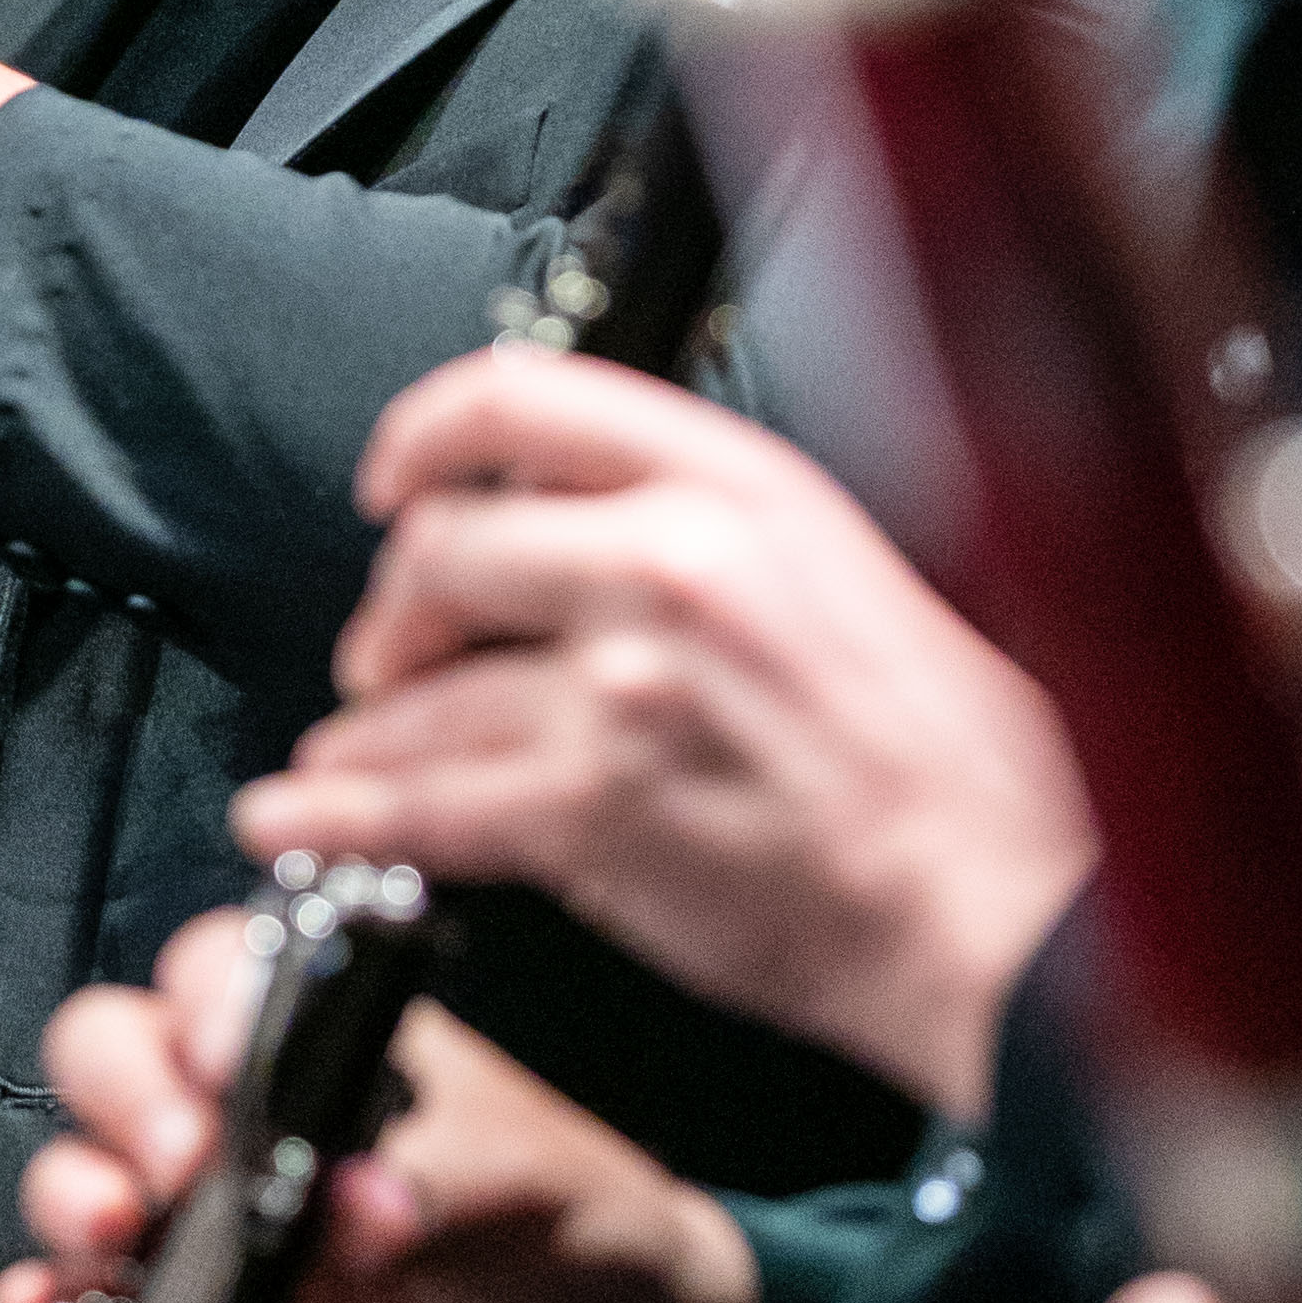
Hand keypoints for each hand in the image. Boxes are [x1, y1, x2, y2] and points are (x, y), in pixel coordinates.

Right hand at [0, 908, 763, 1302]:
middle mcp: (242, 1117)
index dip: (203, 1000)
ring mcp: (203, 1228)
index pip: (218, 974)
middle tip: (183, 1159)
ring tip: (112, 1233)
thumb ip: (444, 1189)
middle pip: (112, 1053)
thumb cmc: (576, 1241)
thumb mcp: (534, 1190)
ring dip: (68, 1192)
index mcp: (324, 1040)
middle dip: (122, 1095)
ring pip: (78, 1174)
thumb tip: (361, 1206)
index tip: (228, 1054)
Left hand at [236, 351, 1097, 1113]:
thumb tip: (584, 526)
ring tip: (346, 758)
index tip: (392, 479)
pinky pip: (424, 806)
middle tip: (393, 655)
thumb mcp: (842, 573)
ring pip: (424, 694)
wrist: (1001, 901)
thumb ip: (711, 531)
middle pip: (444, 547)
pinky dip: (339, 816)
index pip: (521, 400)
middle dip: (397, 610)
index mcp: (739, 485)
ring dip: (365, 733)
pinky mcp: (594, 810)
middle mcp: (669, 563)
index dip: (424, 437)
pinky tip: (300, 819)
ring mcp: (623, 687)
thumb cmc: (954, 762)